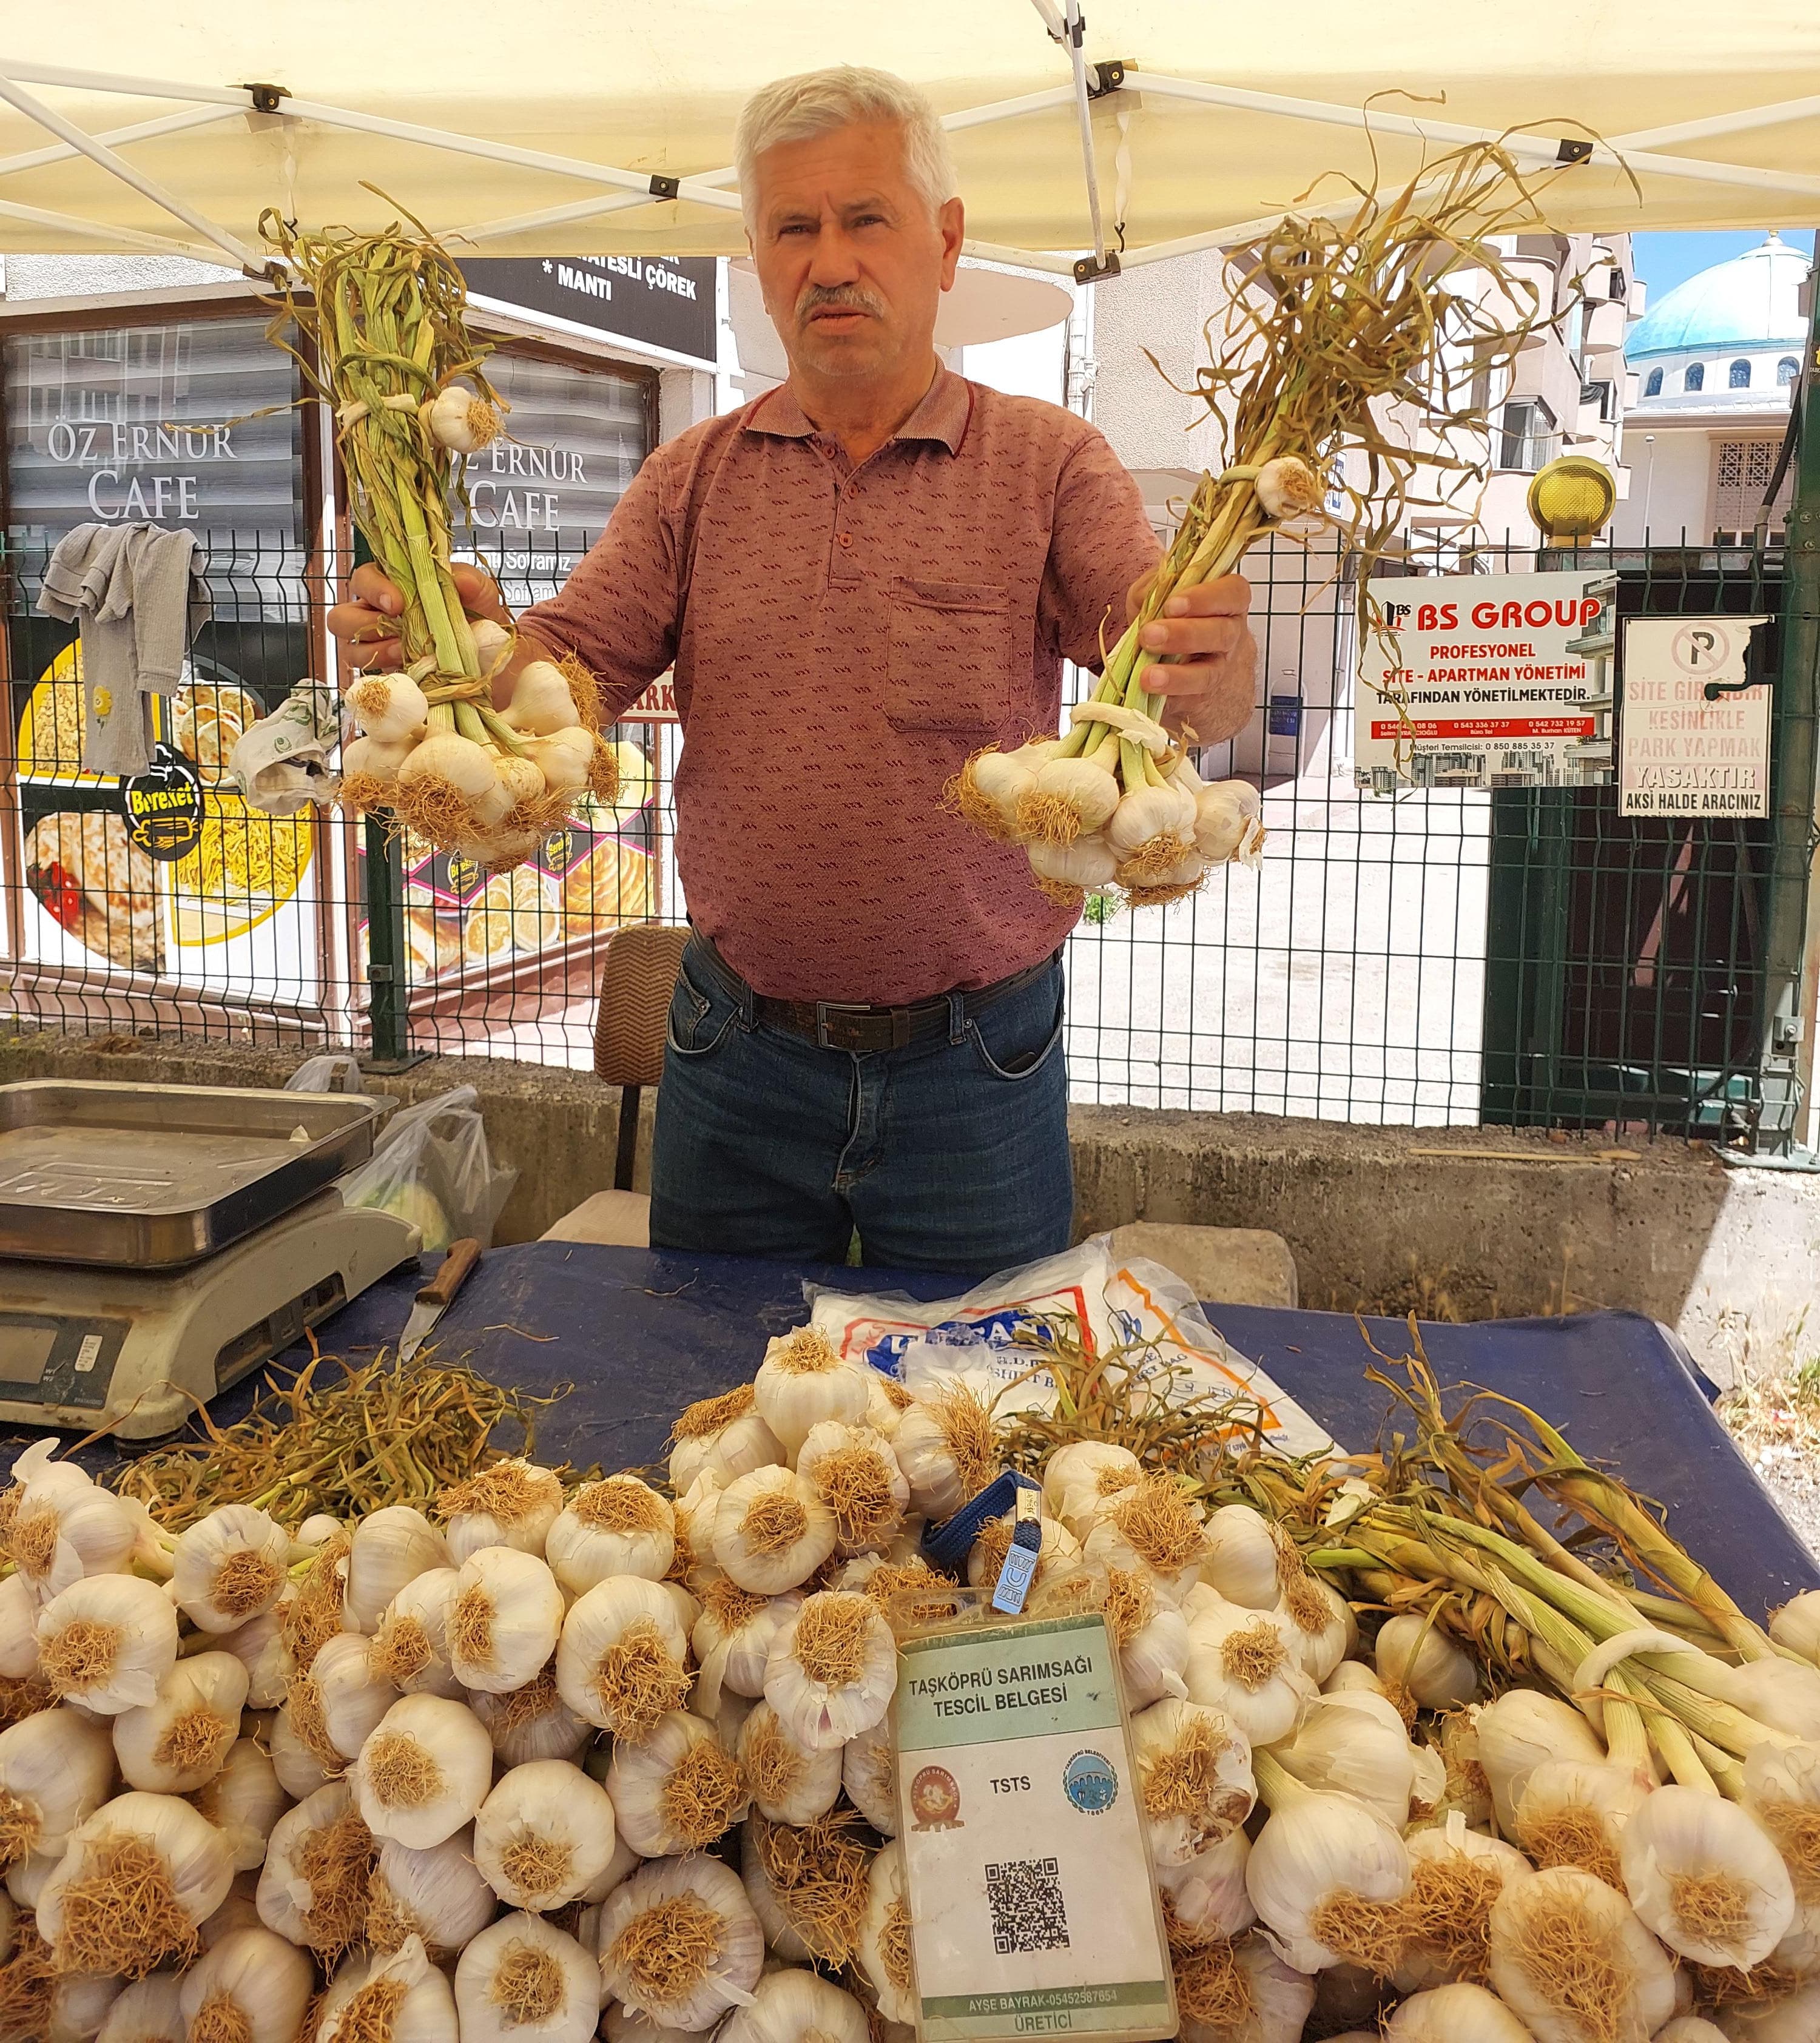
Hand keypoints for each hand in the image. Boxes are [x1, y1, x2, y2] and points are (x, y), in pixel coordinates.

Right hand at [327, 562, 510, 677]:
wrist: (496, 667)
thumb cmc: (481, 623)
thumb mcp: (482, 597)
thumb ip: (471, 582)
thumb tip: (458, 580)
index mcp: (394, 589)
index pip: (364, 579)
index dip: (373, 588)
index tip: (396, 603)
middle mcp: (379, 617)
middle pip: (342, 616)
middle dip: (362, 622)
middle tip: (396, 630)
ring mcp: (380, 650)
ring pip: (348, 649)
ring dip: (371, 651)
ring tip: (403, 653)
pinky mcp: (388, 677)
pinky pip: (367, 677)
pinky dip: (382, 674)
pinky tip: (407, 672)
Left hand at [1124, 569, 1256, 743]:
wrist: (1195, 674)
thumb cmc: (1179, 623)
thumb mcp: (1167, 596)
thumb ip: (1156, 588)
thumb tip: (1146, 598)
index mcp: (1228, 603)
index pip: (1232, 593)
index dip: (1204, 598)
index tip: (1171, 604)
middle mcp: (1231, 636)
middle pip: (1219, 634)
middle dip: (1183, 635)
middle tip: (1149, 635)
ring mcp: (1220, 670)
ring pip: (1206, 674)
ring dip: (1175, 675)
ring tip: (1147, 676)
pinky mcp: (1201, 699)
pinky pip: (1186, 700)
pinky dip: (1165, 697)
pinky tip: (1146, 694)